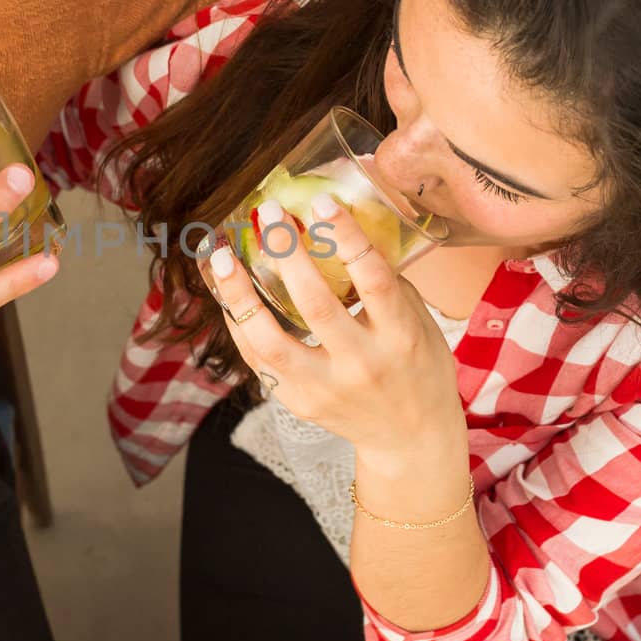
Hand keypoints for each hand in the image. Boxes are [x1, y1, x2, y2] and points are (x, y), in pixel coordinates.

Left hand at [208, 192, 464, 459]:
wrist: (411, 438)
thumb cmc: (418, 366)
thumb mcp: (419, 322)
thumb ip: (385, 282)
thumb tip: (340, 230)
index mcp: (400, 336)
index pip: (373, 279)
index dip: (346, 237)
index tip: (321, 202)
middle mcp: (362, 364)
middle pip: (315, 305)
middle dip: (287, 254)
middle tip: (267, 213)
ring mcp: (326, 388)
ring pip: (270, 341)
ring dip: (240, 296)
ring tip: (221, 258)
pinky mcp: (299, 403)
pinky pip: (258, 361)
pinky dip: (238, 325)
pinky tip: (226, 294)